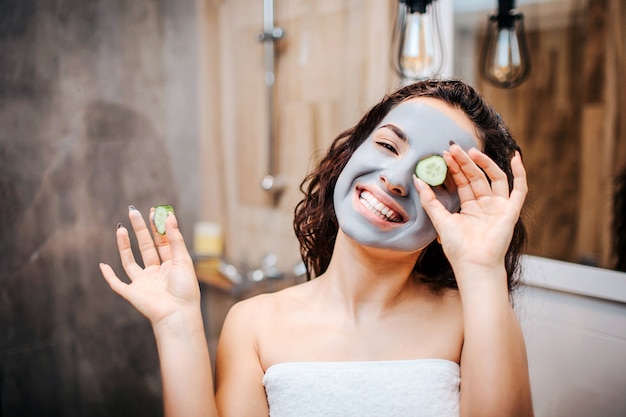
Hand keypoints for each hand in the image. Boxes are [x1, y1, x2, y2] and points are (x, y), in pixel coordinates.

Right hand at [99, 207, 199, 326]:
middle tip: (133, 211)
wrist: (177, 314)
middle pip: (146, 247)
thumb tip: (169, 216)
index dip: (157, 227)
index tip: (152, 211)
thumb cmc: (185, 289)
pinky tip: (103, 265)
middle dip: (139, 229)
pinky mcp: (132, 293)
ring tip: (120, 228)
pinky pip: (117, 283)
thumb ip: (175, 239)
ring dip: (124, 245)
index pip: (162, 242)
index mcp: (171, 265)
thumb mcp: (183, 260)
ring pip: (130, 261)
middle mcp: (156, 272)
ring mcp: (143, 282)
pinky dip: (108, 276)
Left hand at [414, 144, 526, 273]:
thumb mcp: (440, 219)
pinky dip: (519, 173)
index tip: (444, 154)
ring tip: (471, 151)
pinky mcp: (511, 211)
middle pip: (476, 177)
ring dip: (485, 163)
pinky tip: (515, 157)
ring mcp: (499, 207)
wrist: (473, 263)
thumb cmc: (457, 247)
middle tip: (453, 147)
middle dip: (465, 162)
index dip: (454, 167)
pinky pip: (519, 189)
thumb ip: (429, 199)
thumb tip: (417, 179)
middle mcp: (485, 205)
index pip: (463, 181)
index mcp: (469, 208)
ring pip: (495, 178)